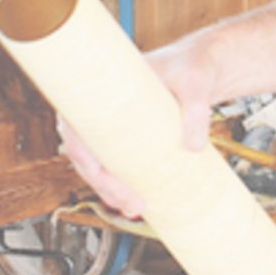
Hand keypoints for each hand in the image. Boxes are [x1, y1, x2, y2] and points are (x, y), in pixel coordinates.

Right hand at [57, 34, 220, 219]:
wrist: (197, 66)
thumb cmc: (189, 66)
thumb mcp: (196, 82)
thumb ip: (197, 110)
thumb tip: (193, 146)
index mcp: (101, 88)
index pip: (78, 132)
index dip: (88, 162)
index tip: (111, 181)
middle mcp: (97, 106)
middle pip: (85, 154)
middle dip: (104, 186)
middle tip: (132, 204)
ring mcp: (108, 122)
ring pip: (95, 163)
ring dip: (109, 190)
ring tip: (134, 209)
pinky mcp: (122, 134)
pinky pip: (111, 161)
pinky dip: (119, 183)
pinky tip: (132, 202)